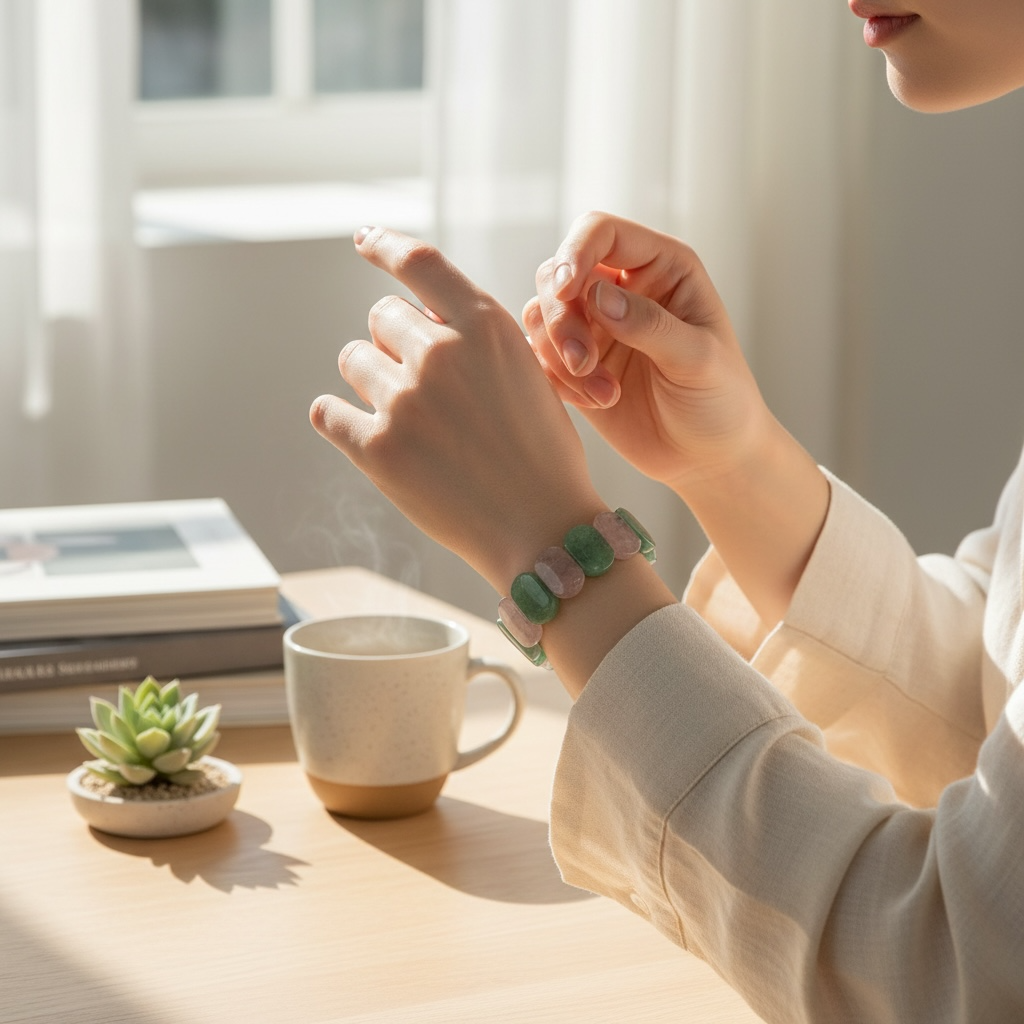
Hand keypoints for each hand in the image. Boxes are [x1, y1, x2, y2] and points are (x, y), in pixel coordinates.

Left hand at [310, 227, 603, 591]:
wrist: (542, 531)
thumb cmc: (543, 458)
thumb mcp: (528, 378)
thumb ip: (477, 343)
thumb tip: (420, 324)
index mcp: (486, 327)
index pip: (420, 263)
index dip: (385, 245)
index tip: (363, 239)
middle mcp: (441, 353)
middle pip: (380, 317)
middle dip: (394, 344)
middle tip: (422, 389)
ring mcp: (406, 400)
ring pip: (353, 360)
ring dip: (372, 383)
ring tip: (409, 422)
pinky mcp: (376, 449)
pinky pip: (326, 411)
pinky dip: (339, 420)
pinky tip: (364, 436)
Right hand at [523, 211, 771, 497]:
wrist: (709, 458)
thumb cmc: (721, 402)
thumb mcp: (698, 361)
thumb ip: (649, 324)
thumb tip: (597, 294)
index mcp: (661, 267)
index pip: (600, 232)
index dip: (574, 253)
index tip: (567, 292)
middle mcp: (622, 287)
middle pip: (558, 272)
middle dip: (561, 317)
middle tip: (583, 363)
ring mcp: (595, 326)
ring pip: (541, 313)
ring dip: (558, 352)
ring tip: (602, 393)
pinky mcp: (575, 365)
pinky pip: (539, 356)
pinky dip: (557, 379)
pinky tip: (598, 402)